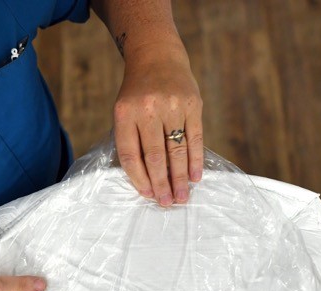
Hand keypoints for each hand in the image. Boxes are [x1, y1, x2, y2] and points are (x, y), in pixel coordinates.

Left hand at [113, 42, 202, 205]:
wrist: (157, 57)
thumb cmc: (137, 93)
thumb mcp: (124, 111)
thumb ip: (131, 140)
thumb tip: (146, 180)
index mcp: (125, 114)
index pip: (131, 155)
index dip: (139, 178)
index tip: (147, 195)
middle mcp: (148, 110)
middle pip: (154, 156)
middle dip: (161, 184)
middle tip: (167, 203)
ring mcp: (172, 106)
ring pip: (176, 150)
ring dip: (180, 178)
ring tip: (182, 197)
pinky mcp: (193, 104)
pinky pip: (195, 138)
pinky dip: (195, 160)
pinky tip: (196, 177)